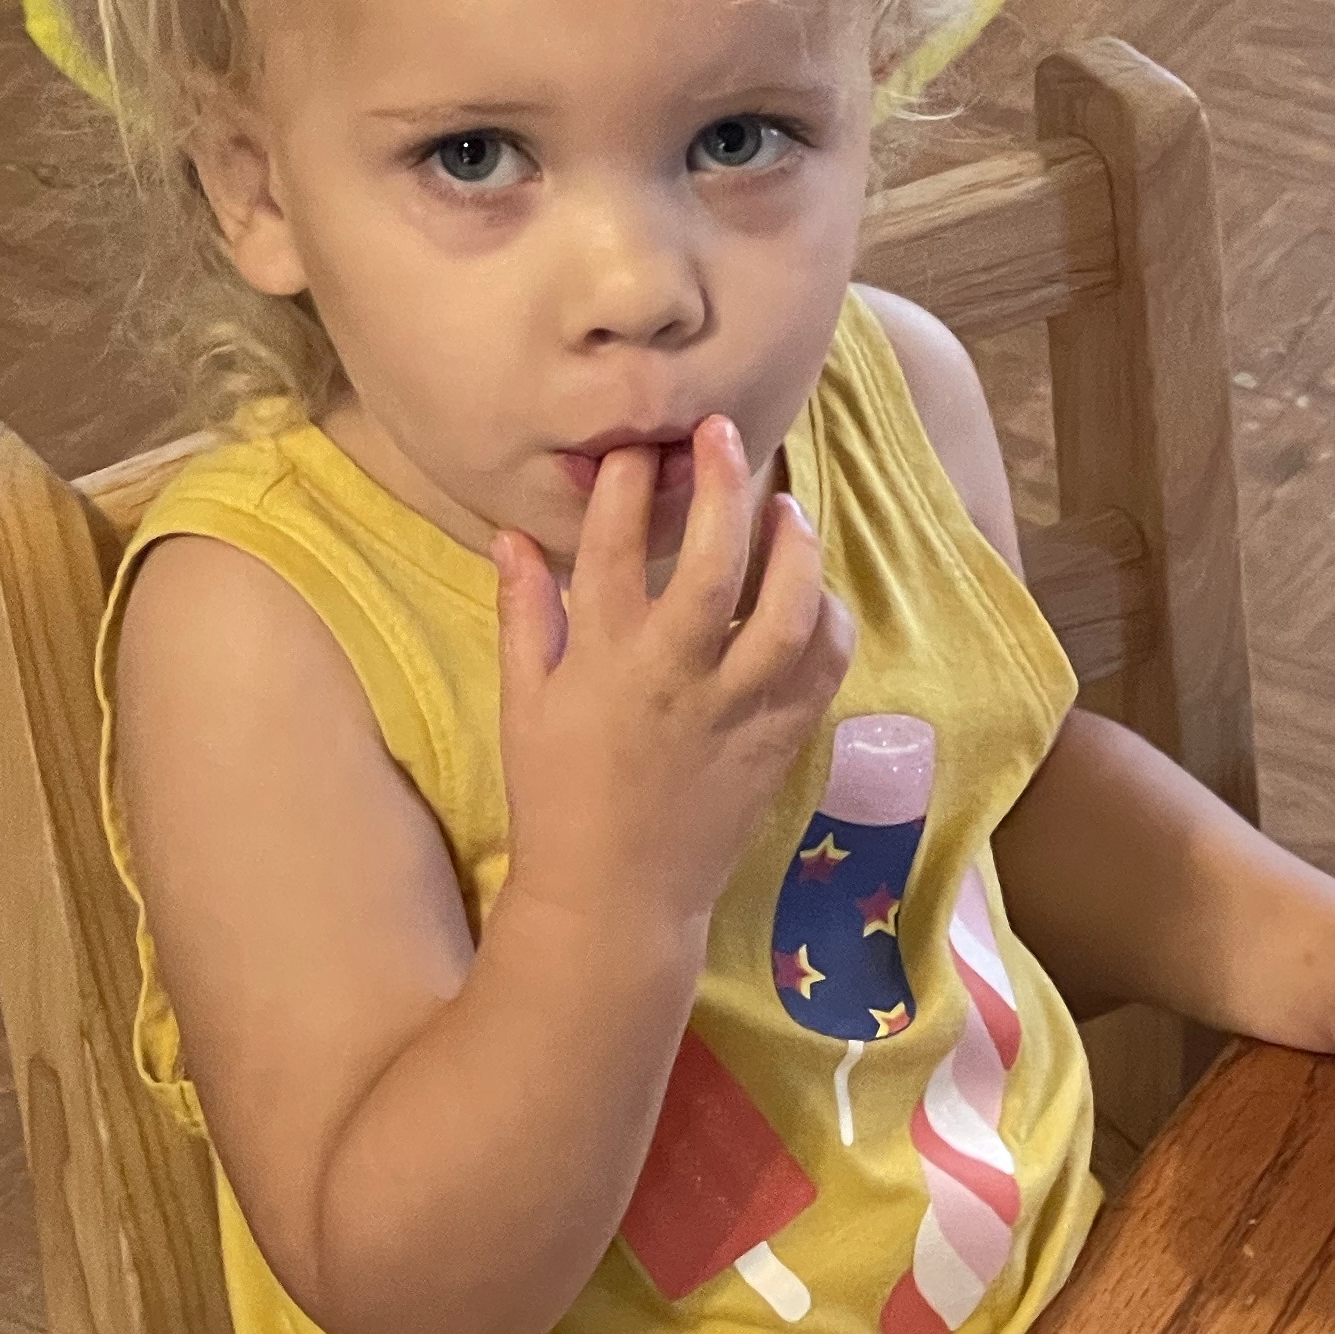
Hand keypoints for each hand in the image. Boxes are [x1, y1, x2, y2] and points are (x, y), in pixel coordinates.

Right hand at [491, 419, 850, 957]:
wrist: (616, 900)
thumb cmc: (559, 798)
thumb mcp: (525, 704)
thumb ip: (525, 614)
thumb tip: (510, 535)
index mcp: (602, 662)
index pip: (609, 547)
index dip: (624, 483)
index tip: (637, 443)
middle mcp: (673, 677)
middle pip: (708, 562)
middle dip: (720, 485)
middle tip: (724, 434)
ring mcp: (734, 710)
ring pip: (784, 612)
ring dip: (792, 549)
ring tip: (785, 508)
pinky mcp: (777, 740)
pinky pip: (819, 667)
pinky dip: (824, 619)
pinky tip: (811, 590)